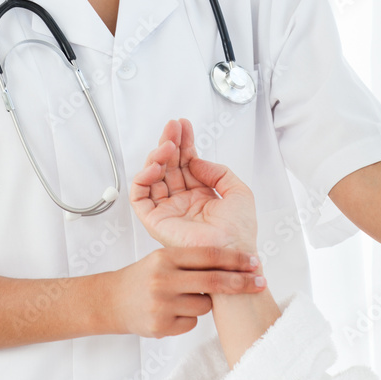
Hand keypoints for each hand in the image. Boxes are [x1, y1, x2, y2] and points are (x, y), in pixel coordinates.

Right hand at [106, 246, 263, 337]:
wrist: (112, 301)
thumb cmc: (144, 276)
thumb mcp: (163, 257)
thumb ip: (190, 260)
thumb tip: (230, 263)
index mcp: (166, 257)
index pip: (208, 255)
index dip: (234, 258)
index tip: (254, 260)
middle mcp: (163, 279)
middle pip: (213, 281)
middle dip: (241, 282)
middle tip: (260, 281)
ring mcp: (162, 305)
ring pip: (204, 306)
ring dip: (206, 302)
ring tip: (187, 296)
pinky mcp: (161, 327)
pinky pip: (192, 323)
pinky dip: (190, 318)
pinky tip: (174, 311)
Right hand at [130, 119, 257, 252]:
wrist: (233, 254)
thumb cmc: (240, 232)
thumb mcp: (238, 192)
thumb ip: (218, 171)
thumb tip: (196, 160)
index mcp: (200, 196)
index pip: (186, 163)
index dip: (184, 143)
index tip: (183, 125)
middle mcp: (182, 201)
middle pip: (168, 165)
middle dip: (169, 142)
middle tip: (172, 126)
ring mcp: (168, 210)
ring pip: (152, 177)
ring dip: (157, 156)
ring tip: (167, 145)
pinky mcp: (155, 221)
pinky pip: (140, 197)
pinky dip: (142, 178)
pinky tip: (155, 166)